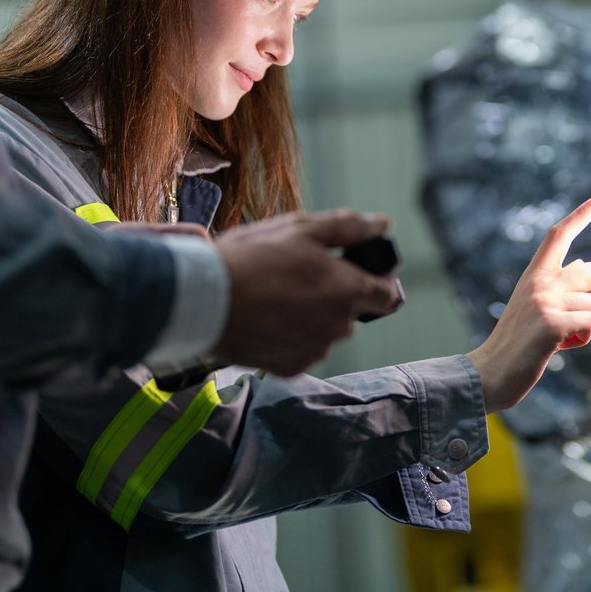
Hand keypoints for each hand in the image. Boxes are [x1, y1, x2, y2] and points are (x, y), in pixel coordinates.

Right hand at [210, 209, 403, 375]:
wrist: (202, 301)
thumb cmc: (252, 259)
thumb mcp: (301, 228)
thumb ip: (348, 227)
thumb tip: (383, 223)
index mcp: (347, 291)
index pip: (388, 295)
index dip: (379, 280)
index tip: (360, 270)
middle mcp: (338, 326)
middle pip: (350, 310)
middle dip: (334, 294)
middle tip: (297, 274)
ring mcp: (314, 350)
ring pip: (325, 330)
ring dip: (311, 315)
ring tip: (275, 295)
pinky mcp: (289, 367)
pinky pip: (302, 348)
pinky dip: (291, 335)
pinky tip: (266, 317)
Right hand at [467, 192, 590, 411]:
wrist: (489, 373)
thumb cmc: (517, 344)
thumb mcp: (532, 305)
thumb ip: (556, 286)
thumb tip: (589, 269)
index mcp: (532, 274)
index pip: (559, 235)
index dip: (582, 213)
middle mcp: (539, 281)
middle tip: (573, 319)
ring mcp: (545, 300)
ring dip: (587, 322)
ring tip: (560, 335)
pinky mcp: (552, 323)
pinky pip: (590, 322)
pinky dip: (583, 338)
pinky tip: (560, 346)